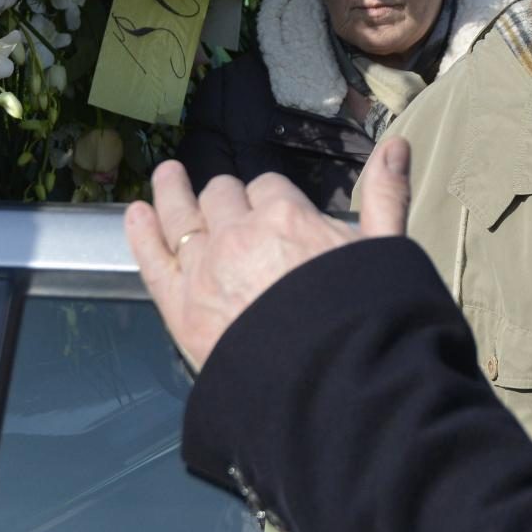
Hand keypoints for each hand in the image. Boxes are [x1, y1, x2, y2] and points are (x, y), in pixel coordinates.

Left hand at [125, 139, 413, 372]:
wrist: (327, 387)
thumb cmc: (363, 320)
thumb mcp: (387, 251)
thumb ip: (385, 194)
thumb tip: (397, 144)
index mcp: (286, 215)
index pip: (267, 189)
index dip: (271, 198)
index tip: (274, 210)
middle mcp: (238, 234)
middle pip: (223, 197)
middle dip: (227, 197)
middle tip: (227, 204)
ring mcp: (203, 269)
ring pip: (181, 215)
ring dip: (173, 192)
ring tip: (167, 176)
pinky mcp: (179, 307)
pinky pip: (151, 258)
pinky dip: (140, 231)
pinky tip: (135, 213)